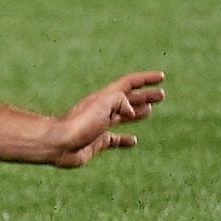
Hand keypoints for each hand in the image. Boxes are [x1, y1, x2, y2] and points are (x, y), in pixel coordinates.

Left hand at [48, 71, 164, 166]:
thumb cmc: (80, 123)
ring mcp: (99, 126)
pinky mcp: (97, 142)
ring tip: (150, 110)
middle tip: (162, 95)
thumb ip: (122, 102)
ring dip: (138, 113)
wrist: (58, 144)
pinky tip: (133, 141)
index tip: (162, 77)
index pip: (129, 83)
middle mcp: (102, 110)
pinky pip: (114, 140)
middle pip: (128, 99)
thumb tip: (133, 113)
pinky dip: (125, 140)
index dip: (146, 79)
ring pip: (123, 117)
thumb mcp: (104, 104)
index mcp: (105, 97)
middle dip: (145, 96)